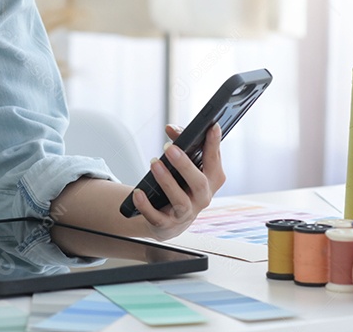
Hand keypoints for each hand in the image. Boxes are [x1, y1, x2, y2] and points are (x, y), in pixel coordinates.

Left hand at [131, 123, 225, 239]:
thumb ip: (180, 143)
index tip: (212, 126)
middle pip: (198, 183)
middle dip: (184, 165)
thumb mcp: (184, 166)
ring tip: (154, 163)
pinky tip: (137, 192)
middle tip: (169, 147)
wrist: (170, 221)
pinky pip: (157, 217)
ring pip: (180, 200)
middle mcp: (202, 198)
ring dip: (166, 181)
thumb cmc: (181, 185)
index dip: (214, 144)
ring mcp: (186, 213)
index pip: (214, 160)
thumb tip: (171, 129)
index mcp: (211, 180)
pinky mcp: (167, 225)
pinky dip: (146, 205)